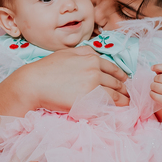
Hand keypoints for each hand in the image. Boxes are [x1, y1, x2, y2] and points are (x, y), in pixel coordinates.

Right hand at [11, 46, 128, 110]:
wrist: (33, 83)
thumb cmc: (46, 69)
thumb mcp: (66, 53)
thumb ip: (82, 52)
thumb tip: (93, 54)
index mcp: (90, 56)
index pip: (112, 67)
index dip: (120, 75)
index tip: (124, 81)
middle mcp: (94, 68)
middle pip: (116, 80)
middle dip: (123, 88)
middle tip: (128, 94)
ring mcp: (93, 83)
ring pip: (115, 92)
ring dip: (123, 98)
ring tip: (127, 103)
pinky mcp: (89, 97)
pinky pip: (108, 103)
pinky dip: (116, 106)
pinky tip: (119, 109)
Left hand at [150, 64, 161, 124]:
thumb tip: (154, 68)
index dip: (158, 66)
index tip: (152, 68)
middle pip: (159, 77)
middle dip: (155, 79)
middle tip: (157, 82)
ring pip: (155, 86)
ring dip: (152, 86)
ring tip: (155, 88)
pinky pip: (153, 95)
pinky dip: (152, 93)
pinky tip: (155, 93)